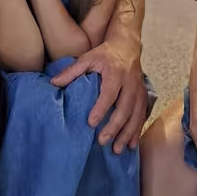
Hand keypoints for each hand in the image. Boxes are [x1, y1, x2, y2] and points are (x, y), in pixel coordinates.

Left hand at [50, 34, 146, 153]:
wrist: (127, 46)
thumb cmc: (105, 54)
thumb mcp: (87, 58)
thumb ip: (71, 71)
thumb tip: (53, 83)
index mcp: (115, 72)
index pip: (109, 93)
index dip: (101, 108)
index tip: (91, 123)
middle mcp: (130, 82)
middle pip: (125, 107)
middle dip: (114, 126)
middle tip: (102, 141)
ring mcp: (139, 90)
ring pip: (136, 114)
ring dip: (127, 133)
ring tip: (116, 149)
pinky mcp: (143, 96)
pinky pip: (142, 115)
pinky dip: (137, 130)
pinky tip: (131, 144)